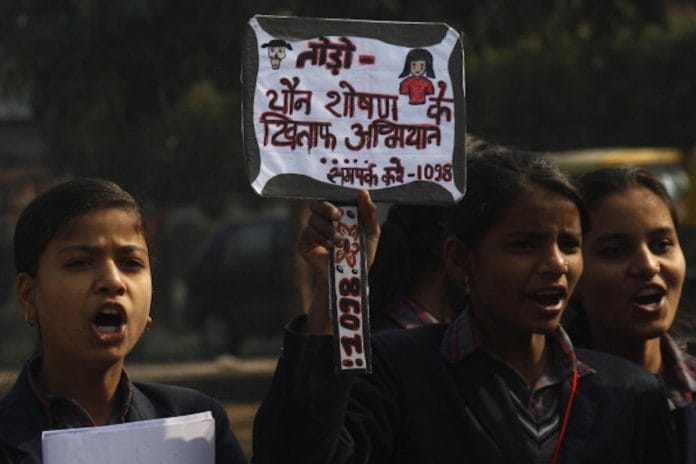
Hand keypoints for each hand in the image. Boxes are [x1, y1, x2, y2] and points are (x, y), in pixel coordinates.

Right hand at [298, 190, 379, 333]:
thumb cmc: (362, 254)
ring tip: (340, 241)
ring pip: (313, 218)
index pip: (332, 197)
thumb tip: (363, 192)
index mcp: (338, 213)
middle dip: (327, 207)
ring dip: (327, 228)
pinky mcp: (305, 243)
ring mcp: (312, 230)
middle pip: (317, 203)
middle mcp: (323, 219)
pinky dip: (320, 237)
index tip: (344, 201)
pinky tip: (330, 246)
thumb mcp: (372, 233)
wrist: (350, 278)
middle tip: (338, 216)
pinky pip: (308, 232)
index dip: (335, 195)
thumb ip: (369, 213)